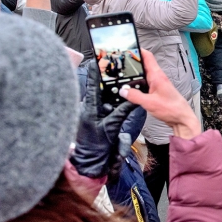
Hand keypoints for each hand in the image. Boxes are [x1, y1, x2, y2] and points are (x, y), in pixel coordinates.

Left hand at [71, 61, 138, 177]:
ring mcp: (91, 114)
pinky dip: (112, 102)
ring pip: (102, 97)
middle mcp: (88, 108)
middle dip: (105, 79)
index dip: (95, 72)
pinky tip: (119, 98)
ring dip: (110, 91)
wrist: (92, 161)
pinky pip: (104, 106)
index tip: (97, 59)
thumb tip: (132, 99)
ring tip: (118, 82)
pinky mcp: (95, 119)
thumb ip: (123, 111)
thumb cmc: (97, 146)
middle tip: (112, 68)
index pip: (93, 85)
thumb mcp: (112, 126)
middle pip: (98, 89)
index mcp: (89, 108)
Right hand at [120, 49, 200, 138]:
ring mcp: (159, 84)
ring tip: (124, 76)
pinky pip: (146, 84)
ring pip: (145, 75)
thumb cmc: (171, 109)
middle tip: (121, 63)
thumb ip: (134, 96)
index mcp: (157, 76)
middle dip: (133, 63)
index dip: (138, 50)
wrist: (182, 118)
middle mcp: (158, 78)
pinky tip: (133, 89)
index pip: (148, 56)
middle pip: (144, 65)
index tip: (128, 48)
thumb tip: (123, 91)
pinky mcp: (158, 91)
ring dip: (136, 75)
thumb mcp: (149, 103)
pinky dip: (139, 84)